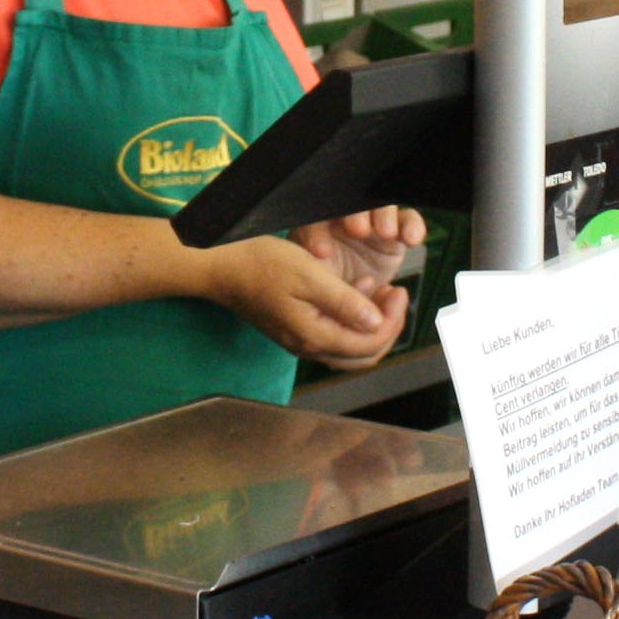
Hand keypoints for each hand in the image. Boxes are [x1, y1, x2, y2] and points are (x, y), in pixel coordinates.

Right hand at [209, 236, 414, 368]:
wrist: (220, 266)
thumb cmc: (261, 264)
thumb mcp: (309, 274)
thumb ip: (344, 301)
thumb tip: (376, 322)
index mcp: (314, 335)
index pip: (369, 344)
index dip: (392, 321)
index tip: (399, 292)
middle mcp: (308, 346)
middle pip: (363, 355)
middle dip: (387, 327)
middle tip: (395, 295)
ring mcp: (300, 341)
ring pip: (350, 349)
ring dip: (371, 325)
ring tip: (378, 292)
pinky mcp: (294, 330)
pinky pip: (334, 336)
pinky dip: (352, 321)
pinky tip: (353, 292)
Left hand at [291, 205, 424, 301]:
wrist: (358, 301)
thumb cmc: (331, 286)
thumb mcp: (320, 281)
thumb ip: (319, 268)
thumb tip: (321, 255)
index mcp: (321, 226)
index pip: (318, 219)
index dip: (320, 231)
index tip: (323, 253)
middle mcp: (349, 218)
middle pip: (354, 204)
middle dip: (357, 214)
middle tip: (357, 231)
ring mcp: (376, 222)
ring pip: (383, 206)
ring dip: (385, 216)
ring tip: (386, 233)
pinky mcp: (399, 231)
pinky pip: (409, 220)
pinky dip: (412, 226)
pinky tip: (411, 239)